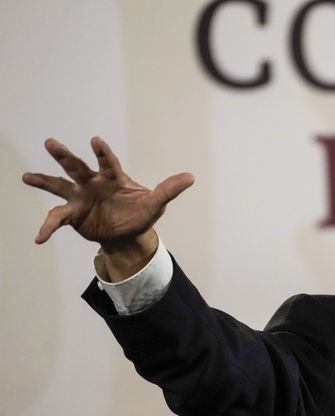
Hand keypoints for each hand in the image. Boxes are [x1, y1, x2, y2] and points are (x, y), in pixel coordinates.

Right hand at [22, 136, 193, 247]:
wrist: (127, 234)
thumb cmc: (140, 213)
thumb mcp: (156, 204)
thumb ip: (169, 190)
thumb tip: (191, 177)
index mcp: (113, 178)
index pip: (108, 162)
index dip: (102, 152)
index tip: (95, 141)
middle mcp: (93, 183)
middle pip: (77, 167)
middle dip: (64, 156)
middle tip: (49, 142)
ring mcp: (80, 198)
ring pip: (59, 186)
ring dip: (43, 181)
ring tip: (26, 177)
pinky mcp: (73, 215)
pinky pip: (57, 219)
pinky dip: (47, 228)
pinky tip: (39, 239)